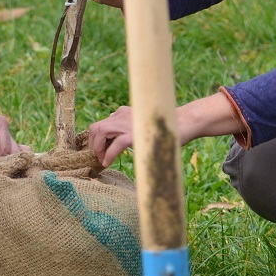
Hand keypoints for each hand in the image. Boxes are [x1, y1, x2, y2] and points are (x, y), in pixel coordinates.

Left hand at [88, 94, 243, 166]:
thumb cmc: (165, 127)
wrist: (183, 122)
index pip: (101, 123)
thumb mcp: (142, 126)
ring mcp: (128, 124)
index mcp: (124, 112)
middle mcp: (122, 115)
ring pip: (100, 132)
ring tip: (101, 160)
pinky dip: (107, 155)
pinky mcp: (134, 134)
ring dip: (97, 148)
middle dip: (92, 144)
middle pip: (96, 127)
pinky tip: (107, 163)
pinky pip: (114, 145)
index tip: (99, 151)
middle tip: (97, 157)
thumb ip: (129, 130)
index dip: (96, 139)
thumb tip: (118, 143)